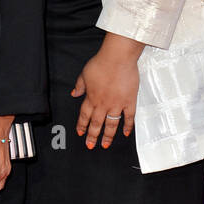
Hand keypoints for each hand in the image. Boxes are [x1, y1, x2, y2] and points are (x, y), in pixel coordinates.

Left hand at [71, 34, 143, 148]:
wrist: (118, 58)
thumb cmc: (102, 63)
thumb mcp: (84, 74)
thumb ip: (79, 85)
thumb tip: (74, 93)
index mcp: (91, 97)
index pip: (84, 115)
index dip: (81, 125)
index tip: (80, 132)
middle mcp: (103, 103)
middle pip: (96, 123)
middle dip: (92, 136)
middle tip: (90, 145)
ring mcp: (117, 104)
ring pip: (111, 124)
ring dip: (107, 136)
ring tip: (105, 144)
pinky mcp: (129, 101)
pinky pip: (129, 117)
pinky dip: (127, 126)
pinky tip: (125, 133)